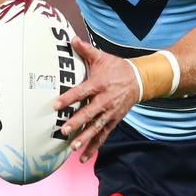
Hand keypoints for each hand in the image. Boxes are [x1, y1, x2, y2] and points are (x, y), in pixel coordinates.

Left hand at [53, 36, 139, 163]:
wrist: (139, 79)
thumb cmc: (117, 68)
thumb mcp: (102, 57)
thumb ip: (85, 50)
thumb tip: (71, 38)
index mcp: (99, 84)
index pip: (82, 92)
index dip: (68, 98)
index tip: (55, 105)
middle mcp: (105, 99)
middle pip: (90, 112)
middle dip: (77, 121)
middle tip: (64, 130)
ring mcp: (110, 112)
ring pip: (97, 126)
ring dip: (85, 137)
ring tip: (73, 146)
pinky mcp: (114, 120)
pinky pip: (103, 135)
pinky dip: (94, 147)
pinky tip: (83, 157)